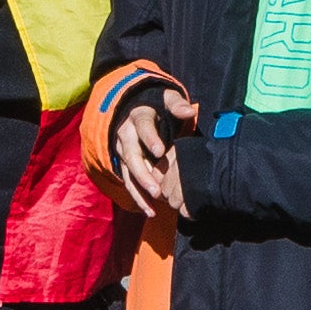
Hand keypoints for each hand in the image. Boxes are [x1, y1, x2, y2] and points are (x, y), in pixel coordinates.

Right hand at [116, 92, 188, 218]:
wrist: (133, 109)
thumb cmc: (158, 107)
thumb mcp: (166, 99)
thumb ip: (176, 104)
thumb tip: (188, 112)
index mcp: (137, 117)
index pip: (142, 127)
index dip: (150, 139)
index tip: (160, 151)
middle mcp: (125, 136)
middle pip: (131, 156)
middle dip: (143, 174)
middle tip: (157, 190)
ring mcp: (122, 152)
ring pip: (127, 173)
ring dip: (139, 190)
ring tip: (153, 204)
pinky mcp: (124, 165)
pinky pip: (128, 183)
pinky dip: (138, 197)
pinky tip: (150, 211)